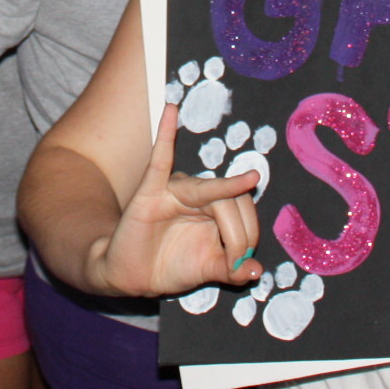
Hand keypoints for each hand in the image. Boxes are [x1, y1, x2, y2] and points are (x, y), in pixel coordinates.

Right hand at [87, 105, 262, 298]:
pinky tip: (170, 110)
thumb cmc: (170, 267)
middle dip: (241, 235)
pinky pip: (159, 158)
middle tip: (235, 262)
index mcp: (212, 206)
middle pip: (232, 199)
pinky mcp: (150, 191)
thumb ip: (232, 269)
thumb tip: (257, 270)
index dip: (249, 236)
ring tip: (231, 253)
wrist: (132, 278)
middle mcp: (196, 193)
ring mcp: (174, 189)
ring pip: (211, 192)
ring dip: (230, 226)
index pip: (242, 206)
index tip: (243, 265)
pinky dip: (165, 133)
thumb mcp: (208, 269)